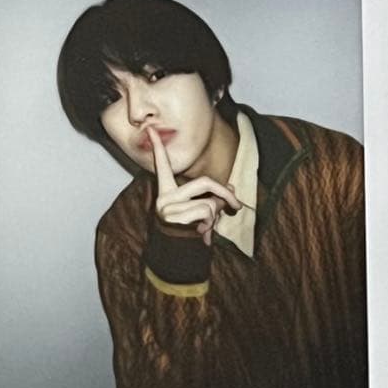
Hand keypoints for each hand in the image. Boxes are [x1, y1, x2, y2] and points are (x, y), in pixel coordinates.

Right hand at [149, 126, 240, 245]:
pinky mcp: (172, 219)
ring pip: (208, 203)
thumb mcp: (202, 212)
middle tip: (237, 204)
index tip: (151, 129)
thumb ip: (213, 198)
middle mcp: (164, 198)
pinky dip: (210, 224)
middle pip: (203, 182)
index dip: (157, 147)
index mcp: (167, 192)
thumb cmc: (189, 233)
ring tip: (207, 227)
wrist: (177, 258)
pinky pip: (205, 214)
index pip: (162, 166)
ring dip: (216, 216)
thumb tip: (232, 191)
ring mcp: (166, 208)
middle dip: (225, 192)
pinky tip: (200, 234)